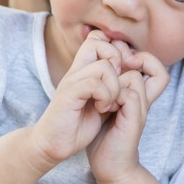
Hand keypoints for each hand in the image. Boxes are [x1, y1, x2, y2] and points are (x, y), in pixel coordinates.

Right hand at [31, 31, 126, 164]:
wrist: (52, 144)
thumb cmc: (76, 125)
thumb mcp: (101, 102)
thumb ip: (112, 87)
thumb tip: (131, 74)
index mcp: (83, 70)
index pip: (97, 39)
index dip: (115, 48)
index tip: (122, 71)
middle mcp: (76, 71)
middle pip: (99, 42)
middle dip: (117, 60)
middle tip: (118, 85)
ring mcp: (71, 81)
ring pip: (104, 66)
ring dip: (114, 87)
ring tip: (109, 103)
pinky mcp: (69, 94)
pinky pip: (94, 83)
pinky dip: (105, 96)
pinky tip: (102, 109)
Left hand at [87, 51, 168, 183]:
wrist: (108, 166)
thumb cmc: (102, 136)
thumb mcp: (103, 104)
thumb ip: (105, 85)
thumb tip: (98, 62)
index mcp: (136, 93)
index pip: (152, 64)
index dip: (136, 54)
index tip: (114, 60)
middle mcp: (143, 98)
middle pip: (151, 64)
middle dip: (127, 60)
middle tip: (110, 69)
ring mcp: (141, 109)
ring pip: (134, 77)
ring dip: (114, 82)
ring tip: (102, 96)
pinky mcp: (135, 120)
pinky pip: (130, 95)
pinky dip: (113, 96)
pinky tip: (102, 107)